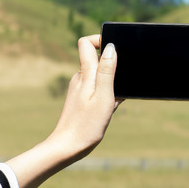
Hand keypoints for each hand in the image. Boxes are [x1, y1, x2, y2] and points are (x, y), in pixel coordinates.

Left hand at [47, 35, 121, 157]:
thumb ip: (108, 71)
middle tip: (121, 81)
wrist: (67, 147)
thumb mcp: (104, 96)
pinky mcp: (81, 99)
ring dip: (112, 81)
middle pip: (96, 58)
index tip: (115, 50)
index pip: (86, 43)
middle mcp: (80, 77)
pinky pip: (98, 87)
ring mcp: (80, 88)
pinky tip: (110, 107)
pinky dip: (108, 92)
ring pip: (99, 74)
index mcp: (85, 74)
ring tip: (114, 99)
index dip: (100, 40)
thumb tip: (111, 47)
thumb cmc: (87, 125)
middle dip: (112, 64)